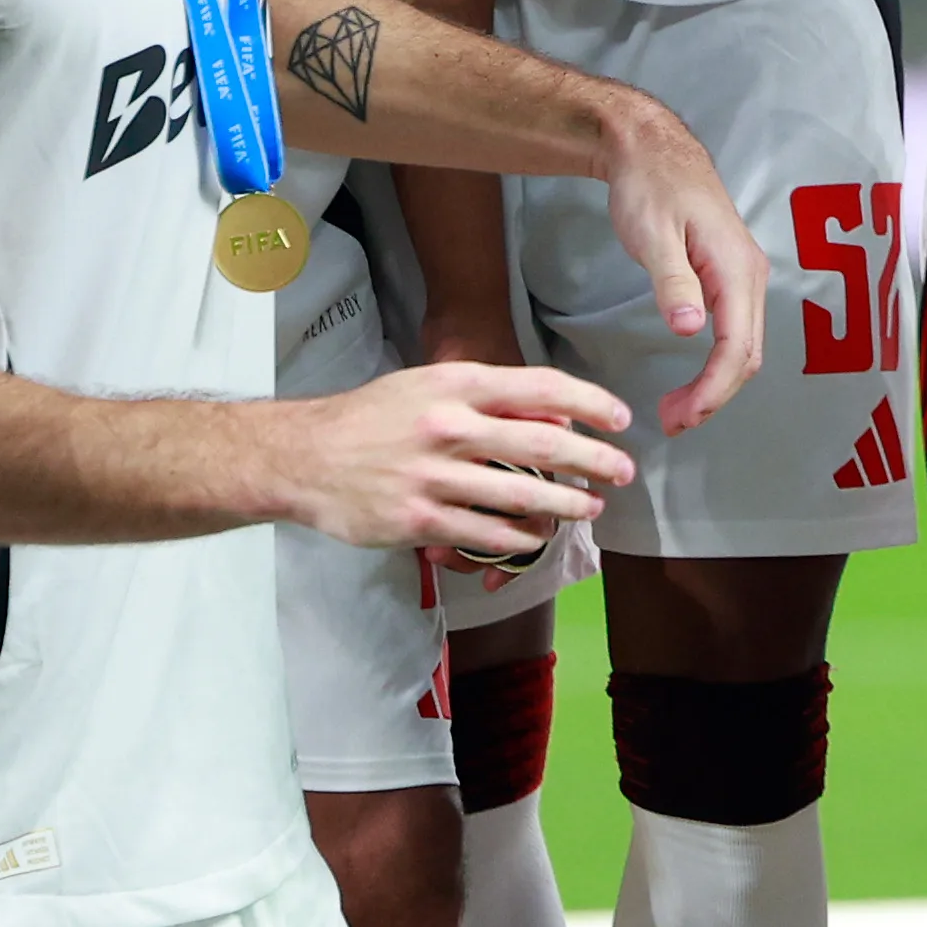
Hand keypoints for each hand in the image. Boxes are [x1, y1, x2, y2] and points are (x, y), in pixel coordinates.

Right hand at [253, 359, 635, 558]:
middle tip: (622, 472)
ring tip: (589, 508)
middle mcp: (448, 427)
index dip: (590, 402)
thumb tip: (552, 415)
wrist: (303, 457)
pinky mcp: (419, 521)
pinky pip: (486, 535)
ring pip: (521, 497)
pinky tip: (535, 539)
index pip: (540, 387)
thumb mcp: (425, 386)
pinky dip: (519, 540)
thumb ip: (483, 397)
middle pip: (542, 445)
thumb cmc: (371, 418)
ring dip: (565, 506)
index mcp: (454, 386)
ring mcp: (433, 477)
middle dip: (593, 461)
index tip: (620, 418)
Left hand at [600, 107, 767, 427]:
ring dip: (717, 384)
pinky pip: (736, 331)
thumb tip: (692, 330)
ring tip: (678, 408)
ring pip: (745, 346)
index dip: (712, 389)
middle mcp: (752, 276)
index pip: (736, 346)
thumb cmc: (650, 187)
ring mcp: (745, 276)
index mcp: (737, 269)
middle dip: (714, 396)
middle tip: (670, 422)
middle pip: (748, 354)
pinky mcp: (732, 277)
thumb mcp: (652, 234)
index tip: (679, 416)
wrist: (653, 150)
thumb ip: (672, 282)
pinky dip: (717, 363)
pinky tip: (693, 376)